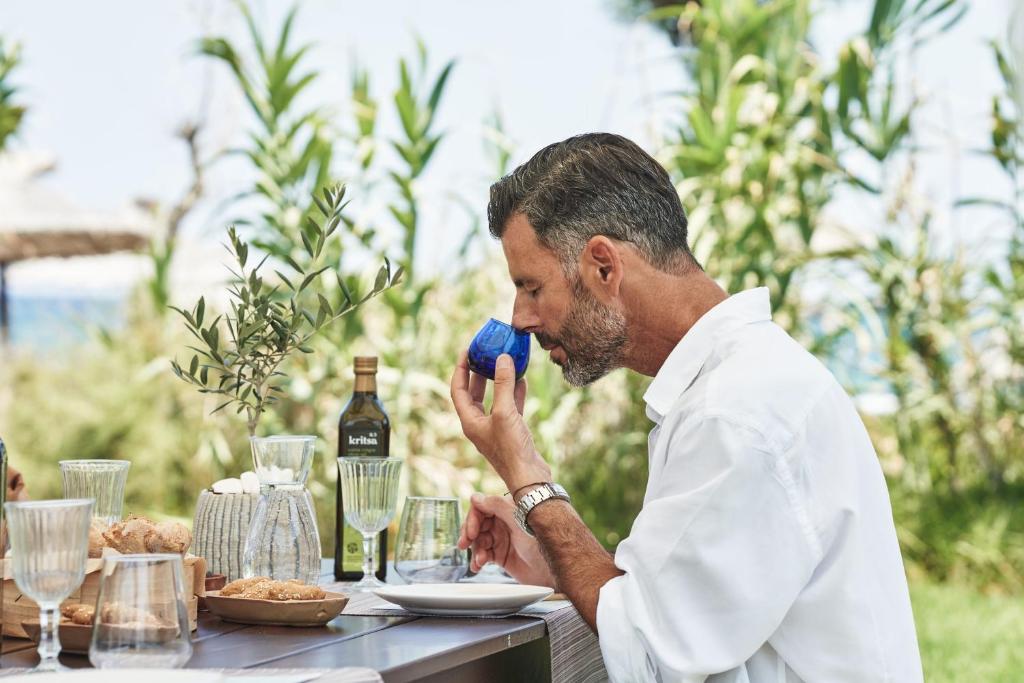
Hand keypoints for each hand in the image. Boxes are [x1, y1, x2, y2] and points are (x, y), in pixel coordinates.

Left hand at [450, 350, 550, 490]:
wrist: (529, 477)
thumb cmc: (511, 449)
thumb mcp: (505, 412)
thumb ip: (503, 384)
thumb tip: (502, 358)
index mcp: (469, 421)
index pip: (458, 389)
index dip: (460, 369)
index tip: (467, 350)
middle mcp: (479, 424)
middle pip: (473, 393)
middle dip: (478, 372)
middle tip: (484, 354)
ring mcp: (495, 427)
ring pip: (493, 398)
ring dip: (497, 381)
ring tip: (503, 362)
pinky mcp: (511, 431)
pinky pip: (510, 406)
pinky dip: (514, 393)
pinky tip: (522, 380)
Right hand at [458, 493, 556, 588]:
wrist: (555, 569)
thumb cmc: (542, 541)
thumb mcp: (518, 519)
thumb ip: (496, 506)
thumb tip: (474, 497)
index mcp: (508, 508)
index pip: (482, 507)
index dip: (473, 519)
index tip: (470, 533)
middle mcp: (504, 522)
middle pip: (477, 524)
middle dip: (469, 535)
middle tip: (464, 545)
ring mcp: (503, 539)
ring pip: (478, 540)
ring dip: (475, 550)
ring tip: (479, 561)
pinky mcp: (502, 555)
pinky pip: (483, 554)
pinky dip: (478, 560)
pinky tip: (477, 566)